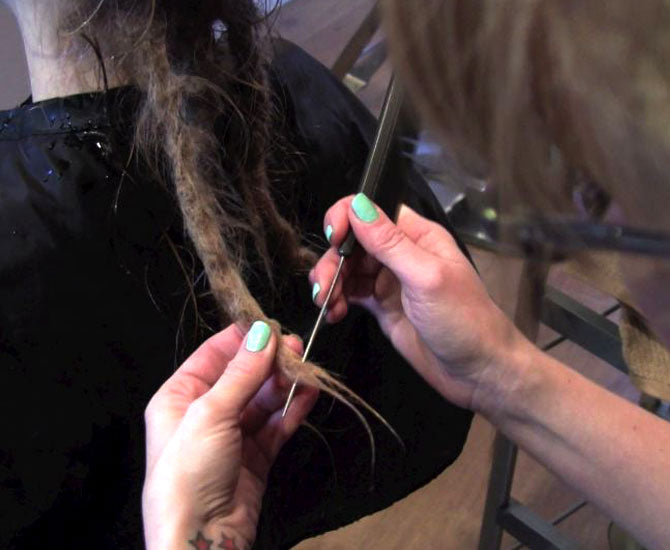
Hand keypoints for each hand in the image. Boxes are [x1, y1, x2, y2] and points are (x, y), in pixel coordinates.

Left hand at [142, 323, 318, 549]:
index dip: (242, 339)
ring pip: (263, 399)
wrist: (199, 541)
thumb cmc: (188, 473)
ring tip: (306, 370)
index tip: (271, 325)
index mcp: (178, 397)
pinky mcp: (255, 456)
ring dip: (284, 385)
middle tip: (296, 347)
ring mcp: (231, 435)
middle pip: (242, 376)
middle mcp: (204, 413)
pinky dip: (293, 409)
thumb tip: (263, 332)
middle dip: (269, 362)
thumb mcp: (210, 414)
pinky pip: (276, 424)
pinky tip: (309, 394)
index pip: (213, 355)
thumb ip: (241, 373)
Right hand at [311, 194, 521, 410]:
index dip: (347, 217)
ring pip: (347, 268)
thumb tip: (356, 204)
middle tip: (323, 287)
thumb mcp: (426, 277)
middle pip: (353, 241)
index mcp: (417, 236)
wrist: (478, 372)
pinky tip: (333, 313)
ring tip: (327, 305)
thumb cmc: (464, 320)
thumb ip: (390, 243)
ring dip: (330, 282)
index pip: (373, 210)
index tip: (333, 239)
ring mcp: (389, 280)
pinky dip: (336, 300)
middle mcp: (401, 253)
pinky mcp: (381, 306)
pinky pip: (350, 293)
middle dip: (332, 260)